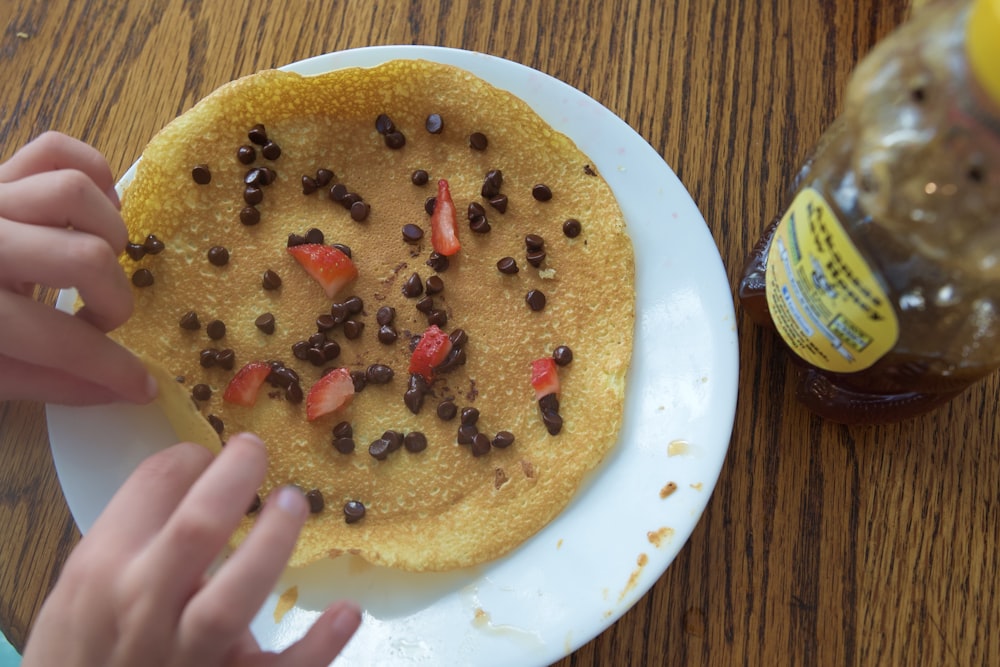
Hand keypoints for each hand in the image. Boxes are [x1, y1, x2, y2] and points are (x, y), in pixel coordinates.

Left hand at [0, 131, 154, 404]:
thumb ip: (47, 381)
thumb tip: (118, 390)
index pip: (62, 340)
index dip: (112, 369)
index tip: (143, 386)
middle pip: (87, 257)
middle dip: (113, 300)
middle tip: (100, 319)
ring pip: (76, 192)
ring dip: (108, 232)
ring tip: (100, 261)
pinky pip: (57, 151)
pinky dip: (93, 176)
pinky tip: (95, 212)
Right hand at [21, 433, 360, 665]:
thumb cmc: (81, 648)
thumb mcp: (82, 587)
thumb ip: (135, 538)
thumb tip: (201, 480)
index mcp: (103, 568)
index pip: (153, 487)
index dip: (191, 456)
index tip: (209, 454)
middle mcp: (144, 607)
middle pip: (198, 528)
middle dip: (236, 478)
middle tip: (256, 451)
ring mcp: (187, 655)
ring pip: (234, 598)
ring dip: (273, 544)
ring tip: (295, 502)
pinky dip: (317, 645)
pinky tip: (347, 613)